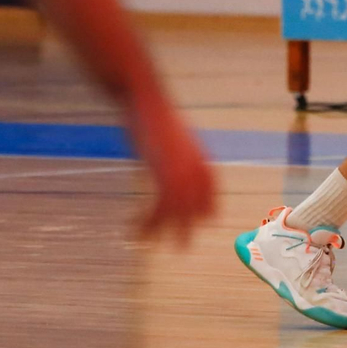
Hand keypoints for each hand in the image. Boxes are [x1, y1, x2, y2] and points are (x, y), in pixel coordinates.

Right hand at [125, 94, 216, 240]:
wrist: (145, 100)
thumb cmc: (156, 117)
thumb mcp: (173, 137)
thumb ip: (179, 154)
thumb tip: (176, 163)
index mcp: (200, 156)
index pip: (211, 185)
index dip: (208, 204)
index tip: (208, 219)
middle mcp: (195, 166)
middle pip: (197, 203)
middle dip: (188, 225)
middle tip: (182, 247)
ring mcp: (180, 170)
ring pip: (176, 210)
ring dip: (163, 230)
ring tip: (151, 244)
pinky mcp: (162, 172)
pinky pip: (157, 206)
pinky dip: (146, 221)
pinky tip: (135, 230)